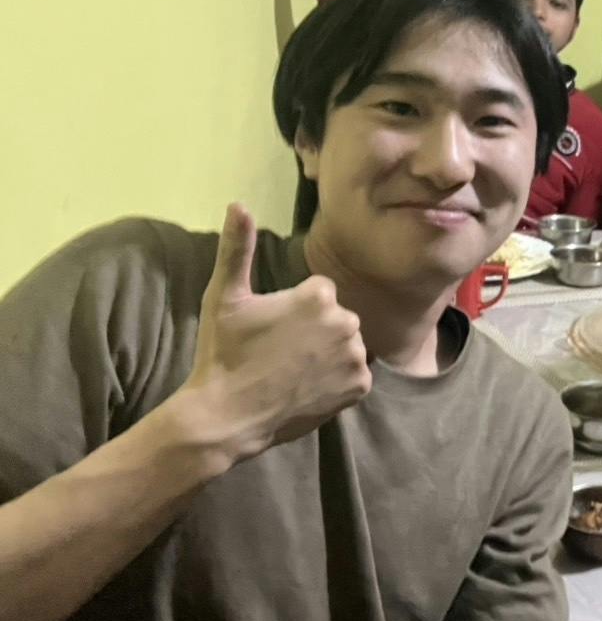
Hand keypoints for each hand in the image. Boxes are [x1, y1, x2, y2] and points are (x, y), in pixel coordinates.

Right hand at [177, 205, 372, 461]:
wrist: (226, 417)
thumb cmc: (224, 353)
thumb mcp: (225, 297)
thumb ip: (237, 248)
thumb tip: (238, 203)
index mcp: (319, 295)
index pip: (319, 292)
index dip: (295, 310)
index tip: (271, 329)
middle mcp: (347, 322)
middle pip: (336, 317)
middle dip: (315, 330)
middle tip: (280, 352)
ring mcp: (355, 357)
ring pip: (348, 346)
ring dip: (329, 354)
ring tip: (293, 371)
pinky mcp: (359, 387)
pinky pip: (356, 375)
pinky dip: (339, 381)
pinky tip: (309, 387)